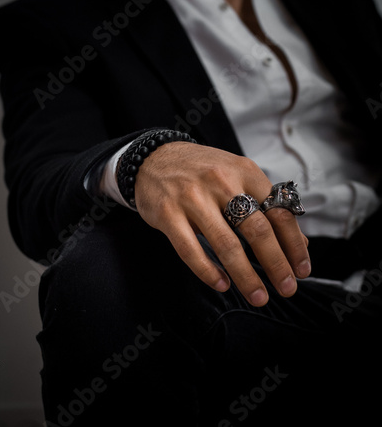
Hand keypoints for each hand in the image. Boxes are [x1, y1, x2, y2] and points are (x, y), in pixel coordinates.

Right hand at [134, 142, 310, 306]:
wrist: (153, 159)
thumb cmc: (201, 170)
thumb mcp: (236, 175)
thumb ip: (264, 204)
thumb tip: (297, 242)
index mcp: (244, 171)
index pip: (278, 211)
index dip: (293, 244)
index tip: (301, 268)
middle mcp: (220, 182)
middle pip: (256, 230)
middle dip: (276, 265)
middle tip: (286, 288)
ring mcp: (192, 198)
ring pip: (225, 244)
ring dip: (245, 276)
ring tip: (258, 296)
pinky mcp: (168, 214)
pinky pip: (190, 250)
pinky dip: (208, 271)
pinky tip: (221, 283)